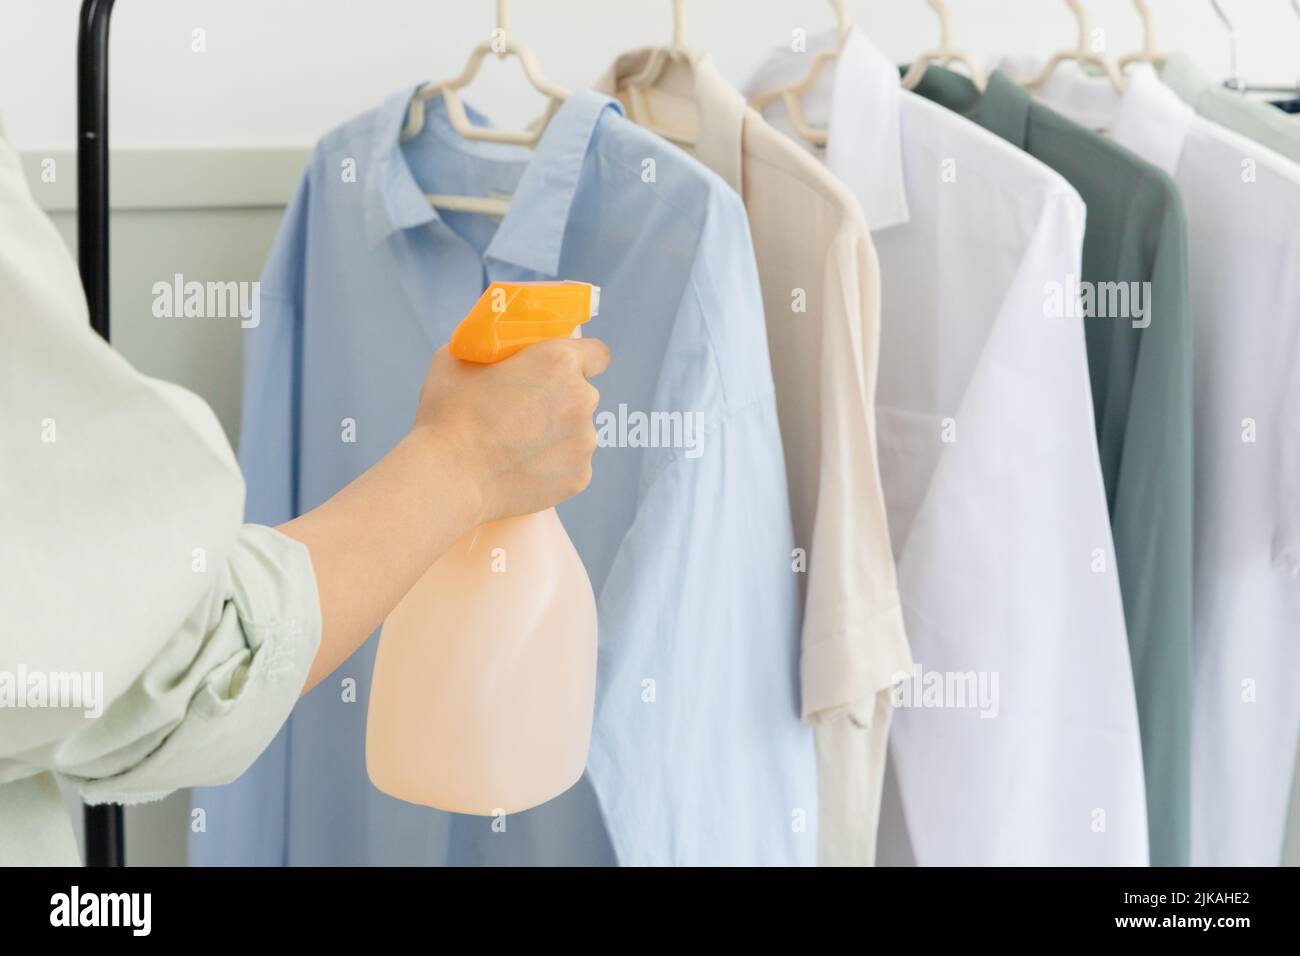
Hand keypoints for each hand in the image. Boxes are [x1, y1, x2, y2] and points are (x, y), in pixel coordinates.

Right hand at [414, 338, 610, 523]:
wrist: (451, 478)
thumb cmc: (450, 414)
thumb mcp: (458, 358)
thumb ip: (489, 350)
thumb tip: (494, 352)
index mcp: (559, 362)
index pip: (597, 354)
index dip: (580, 360)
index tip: (561, 369)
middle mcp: (582, 399)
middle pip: (582, 395)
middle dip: (560, 399)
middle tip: (523, 411)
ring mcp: (584, 442)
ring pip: (578, 432)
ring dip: (557, 434)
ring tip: (517, 446)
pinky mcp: (579, 477)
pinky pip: (571, 465)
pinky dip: (553, 466)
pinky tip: (522, 469)